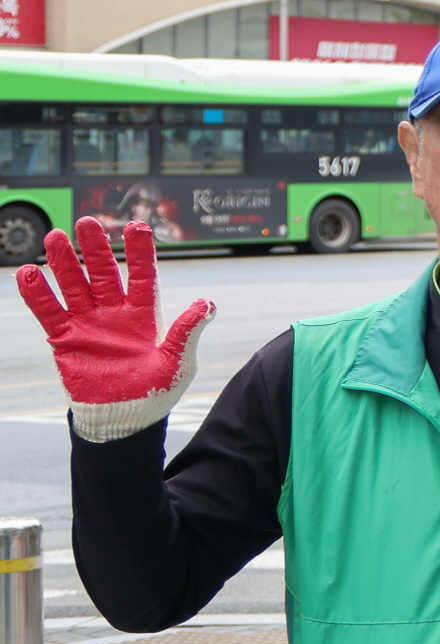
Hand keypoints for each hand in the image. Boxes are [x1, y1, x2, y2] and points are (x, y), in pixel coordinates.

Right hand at [17, 219, 215, 442]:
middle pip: (104, 272)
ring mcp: (88, 323)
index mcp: (145, 315)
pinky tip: (29, 273)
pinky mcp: (66, 339)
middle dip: (96, 248)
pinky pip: (48, 312)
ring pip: (74, 285)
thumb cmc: (155, 392)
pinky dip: (38, 294)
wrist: (124, 421)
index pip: (143, 275)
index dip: (140, 252)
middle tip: (87, 222)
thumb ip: (187, 332)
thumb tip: (207, 303)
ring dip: (64, 263)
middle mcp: (115, 313)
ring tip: (54, 237)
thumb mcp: (178, 363)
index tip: (137, 225)